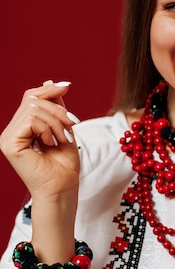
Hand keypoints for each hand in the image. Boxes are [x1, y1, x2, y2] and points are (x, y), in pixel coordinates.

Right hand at [0, 80, 80, 201]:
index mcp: (22, 127)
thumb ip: (55, 106)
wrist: (64, 187)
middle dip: (58, 110)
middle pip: (33, 99)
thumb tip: (48, 81)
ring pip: (33, 109)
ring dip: (56, 121)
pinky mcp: (9, 144)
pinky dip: (47, 128)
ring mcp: (8, 138)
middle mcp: (12, 131)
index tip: (67, 86)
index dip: (48, 89)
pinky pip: (31, 120)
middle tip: (71, 125)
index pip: (30, 97)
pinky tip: (51, 142)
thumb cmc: (64, 163)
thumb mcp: (63, 126)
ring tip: (62, 138)